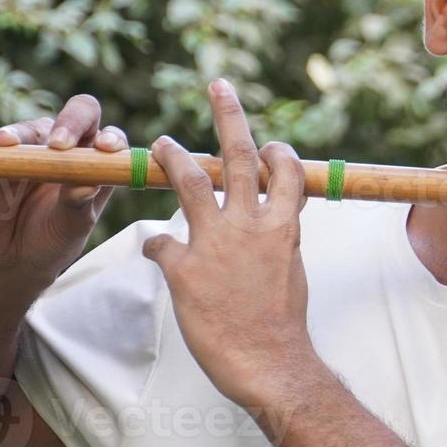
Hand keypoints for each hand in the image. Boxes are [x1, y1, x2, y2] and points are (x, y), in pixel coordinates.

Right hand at [0, 94, 131, 284]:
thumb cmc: (54, 238)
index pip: (111, 138)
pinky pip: (6, 139)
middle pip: (79, 114)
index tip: (106, 148)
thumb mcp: (71, 226)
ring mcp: (36, 148)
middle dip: (72, 121)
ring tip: (15, 143)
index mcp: (98, 164)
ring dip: (29, 131)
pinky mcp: (5, 155)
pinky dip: (6, 137)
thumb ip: (79, 205)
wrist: (14, 255)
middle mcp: (71, 149)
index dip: (112, 137)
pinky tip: (2, 142)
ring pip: (37, 126)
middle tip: (59, 144)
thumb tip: (87, 185)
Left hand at [141, 78, 314, 408]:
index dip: (274, 151)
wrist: (269, 362)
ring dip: (172, 157)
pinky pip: (158, 241)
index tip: (267, 143)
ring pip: (189, 181)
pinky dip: (155, 242)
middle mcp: (249, 225)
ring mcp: (214, 243)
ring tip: (160, 144)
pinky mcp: (183, 268)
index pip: (283, 170)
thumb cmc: (283, 323)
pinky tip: (155, 250)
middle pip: (238, 155)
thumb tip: (277, 228)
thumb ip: (278, 241)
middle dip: (229, 114)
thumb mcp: (292, 271)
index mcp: (283, 226)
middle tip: (217, 84)